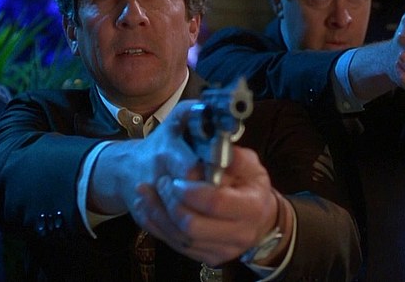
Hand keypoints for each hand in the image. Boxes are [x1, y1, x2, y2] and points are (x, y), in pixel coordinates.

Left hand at [134, 145, 281, 266]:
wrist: (260, 218)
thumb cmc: (252, 186)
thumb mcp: (251, 165)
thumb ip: (233, 157)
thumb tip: (215, 146)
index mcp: (252, 207)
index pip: (215, 203)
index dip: (191, 191)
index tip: (177, 178)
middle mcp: (240, 234)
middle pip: (193, 226)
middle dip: (171, 203)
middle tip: (162, 182)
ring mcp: (223, 251)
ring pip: (180, 238)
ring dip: (157, 214)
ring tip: (144, 192)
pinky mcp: (208, 258)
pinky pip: (176, 245)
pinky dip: (156, 226)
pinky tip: (146, 208)